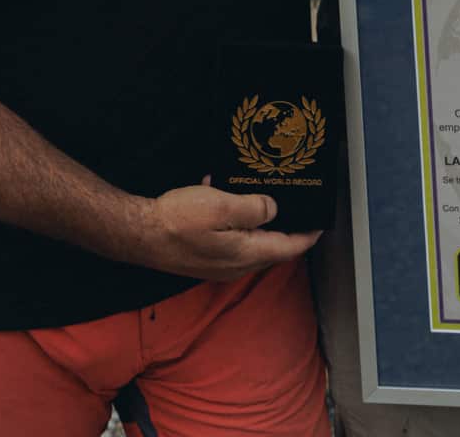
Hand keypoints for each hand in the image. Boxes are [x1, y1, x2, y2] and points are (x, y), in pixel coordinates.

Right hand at [136, 182, 321, 281]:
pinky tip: (216, 194)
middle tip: (295, 204)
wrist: (139, 235)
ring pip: (249, 241)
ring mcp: (219, 265)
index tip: (321, 223)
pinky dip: (230, 219)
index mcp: (247, 253)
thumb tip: (274, 210)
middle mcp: (236, 266)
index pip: (289, 248)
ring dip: (254, 219)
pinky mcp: (203, 258)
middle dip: (285, 227)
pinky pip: (228, 238)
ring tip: (254, 193)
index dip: (308, 236)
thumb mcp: (221, 206)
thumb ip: (254, 209)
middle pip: (271, 247)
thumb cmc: (178, 221)